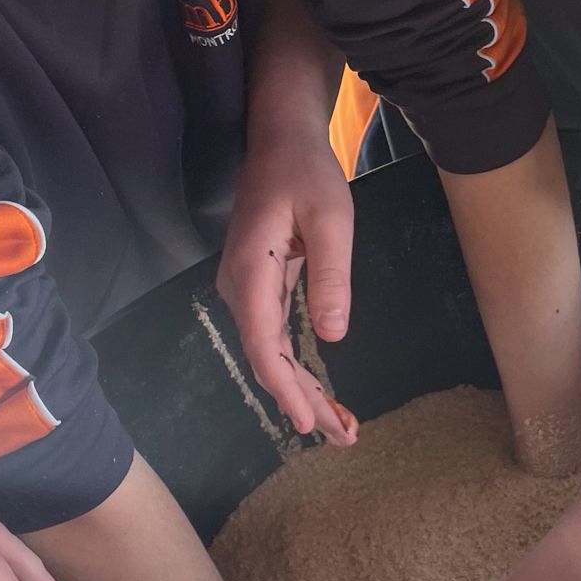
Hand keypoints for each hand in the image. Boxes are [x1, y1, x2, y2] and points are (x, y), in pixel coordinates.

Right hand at [218, 132, 359, 445]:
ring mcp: (245, 288)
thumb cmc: (306, 172)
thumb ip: (331, 275)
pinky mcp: (258, 287)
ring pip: (269, 352)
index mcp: (252, 269)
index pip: (263, 343)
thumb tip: (331, 335)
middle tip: (341, 438)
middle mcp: (239, 285)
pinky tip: (315, 393)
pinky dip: (295, 368)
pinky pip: (273, 337)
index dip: (283, 387)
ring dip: (300, 391)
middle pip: (265, 357)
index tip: (305, 421)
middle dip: (301, 401)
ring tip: (336, 427)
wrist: (280, 141)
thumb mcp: (332, 217)